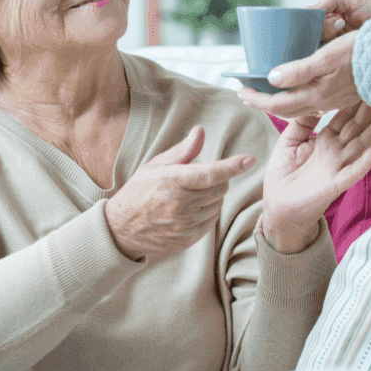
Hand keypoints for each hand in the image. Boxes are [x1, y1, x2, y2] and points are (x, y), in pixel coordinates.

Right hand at [104, 126, 254, 263]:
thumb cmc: (139, 190)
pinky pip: (211, 221)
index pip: (209, 173)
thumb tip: (200, 131)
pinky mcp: (188, 239)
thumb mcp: (156, 166)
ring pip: (217, 205)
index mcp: (172, 182)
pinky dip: (207, 212)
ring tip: (190, 195)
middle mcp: (180, 205)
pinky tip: (190, 209)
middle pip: (219, 189)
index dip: (232, 166)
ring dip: (212, 197)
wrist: (121, 228)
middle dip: (218, 180)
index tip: (249, 160)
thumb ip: (183, 151)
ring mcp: (184, 225)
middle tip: (200, 178)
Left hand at [239, 30, 361, 118]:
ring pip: (299, 107)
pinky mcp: (343, 96)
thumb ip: (300, 70)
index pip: (277, 104)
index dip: (256, 98)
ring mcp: (334, 101)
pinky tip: (294, 88)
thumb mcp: (327, 57)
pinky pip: (313, 103)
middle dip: (264, 101)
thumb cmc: (363, 52)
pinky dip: (296, 98)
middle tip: (247, 91)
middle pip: (286, 108)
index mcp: (317, 95)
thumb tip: (271, 78)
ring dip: (279, 100)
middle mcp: (324, 102)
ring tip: (266, 90)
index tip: (240, 90)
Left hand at [261, 102, 370, 252]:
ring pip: (361, 145)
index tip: (363, 84)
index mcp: (324, 141)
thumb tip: (312, 103)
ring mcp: (338, 167)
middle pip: (358, 127)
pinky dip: (364, 162)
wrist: (277, 207)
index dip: (354, 102)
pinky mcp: (334, 184)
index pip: (344, 118)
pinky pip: (352, 172)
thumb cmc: (282, 176)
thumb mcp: (289, 142)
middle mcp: (335, 152)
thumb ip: (300, 123)